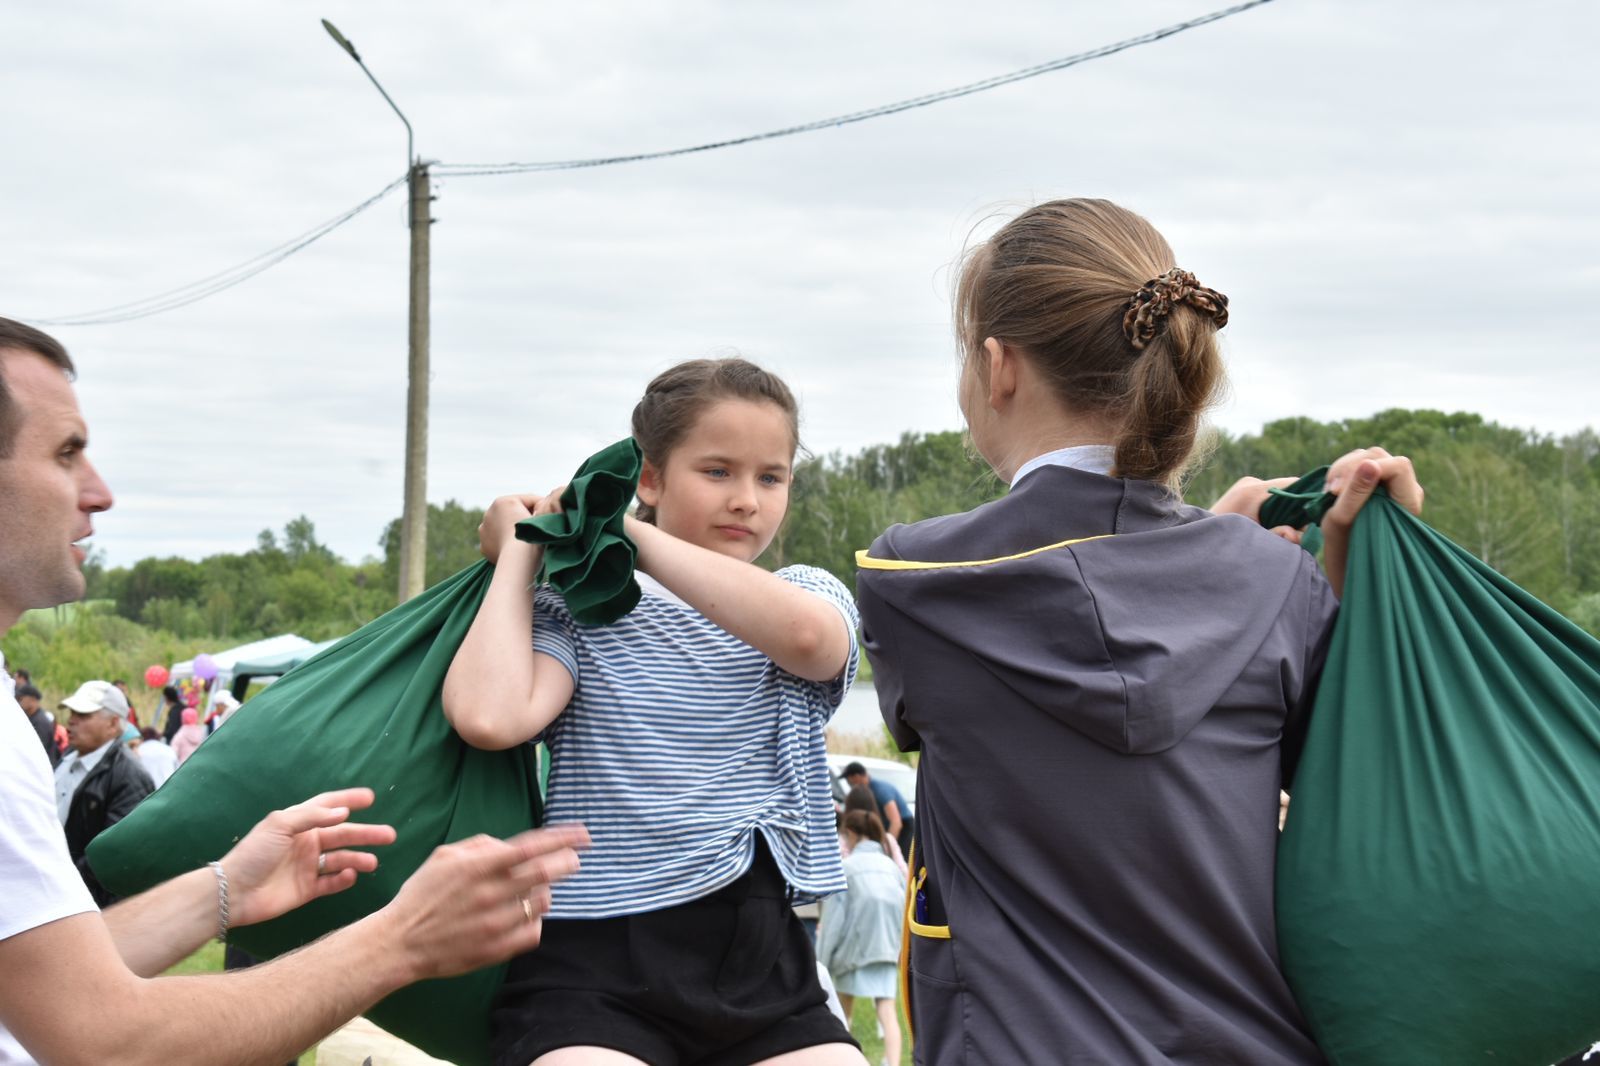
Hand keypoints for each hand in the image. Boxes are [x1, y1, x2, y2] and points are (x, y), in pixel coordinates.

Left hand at [219, 787, 397, 928]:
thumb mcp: (279, 825)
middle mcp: (306, 842)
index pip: (328, 807)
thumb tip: (343, 813)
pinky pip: (331, 882)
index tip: (371, 797)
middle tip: (390, 835)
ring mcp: (308, 866)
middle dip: (366, 833)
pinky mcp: (308, 889)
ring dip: (358, 858)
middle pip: (343, 834)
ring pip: (341, 858)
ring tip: (373, 862)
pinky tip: (350, 876)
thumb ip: (312, 817)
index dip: (348, 800)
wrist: (234, 893)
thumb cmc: (254, 853)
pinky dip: (343, 879)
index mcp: (299, 823)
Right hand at [383, 823, 589, 980]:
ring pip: (542, 902)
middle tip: (574, 860)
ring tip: (538, 890)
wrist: (400, 941)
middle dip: (566, 863)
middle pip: (545, 873)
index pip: (532, 846)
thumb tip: (508, 845)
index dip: (562, 839)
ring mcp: (495, 923)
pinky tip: (526, 916)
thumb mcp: (445, 857)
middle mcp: (491, 893)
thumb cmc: (422, 895)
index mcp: (479, 866)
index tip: (583, 835)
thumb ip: (480, 846)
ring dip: (547, 892)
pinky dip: (536, 921)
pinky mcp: (496, 949)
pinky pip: (533, 932)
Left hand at [479, 487, 564, 563]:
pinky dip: (505, 543)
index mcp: (503, 501)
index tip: (550, 516)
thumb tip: (542, 510)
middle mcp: (489, 512)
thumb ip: (542, 508)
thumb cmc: (533, 536)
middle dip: (524, 518)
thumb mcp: (542, 515)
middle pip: (513, 513)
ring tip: (527, 540)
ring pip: (503, 527)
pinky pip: (497, 541)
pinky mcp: (484, 545)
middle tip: (539, 528)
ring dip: (513, 530)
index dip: (542, 507)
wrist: (519, 559)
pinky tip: (515, 549)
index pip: (528, 500)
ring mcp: (484, 529)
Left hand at [1209, 476, 1303, 545]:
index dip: (1307, 500)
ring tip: (1277, 530)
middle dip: (1295, 511)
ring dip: (1284, 511)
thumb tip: (1296, 535)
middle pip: (1289, 491)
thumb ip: (1277, 538)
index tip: (1312, 520)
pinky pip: (1268, 496)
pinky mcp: (1243, 490)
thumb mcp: (1254, 542)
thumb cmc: (1225, 543)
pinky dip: (1274, 509)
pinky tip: (1268, 525)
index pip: (1294, 485)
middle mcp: (1251, 482)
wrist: (1198, 542)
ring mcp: (1246, 484)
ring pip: (1279, 494)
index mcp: (1254, 491)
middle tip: (1295, 532)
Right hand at [1320, 447, 1423, 597]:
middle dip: (1349, 468)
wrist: (1348, 572)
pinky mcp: (1374, 486)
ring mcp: (1390, 487)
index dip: (1368, 469)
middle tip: (1329, 492)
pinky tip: (1330, 492)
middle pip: (1379, 456)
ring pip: (1366, 457)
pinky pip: (1357, 466)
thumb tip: (1368, 462)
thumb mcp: (1343, 523)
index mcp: (1408, 501)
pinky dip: (1341, 474)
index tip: (1338, 489)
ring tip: (1328, 493)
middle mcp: (1404, 490)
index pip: (1399, 466)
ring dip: (1342, 469)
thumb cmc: (1345, 553)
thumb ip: (1356, 492)